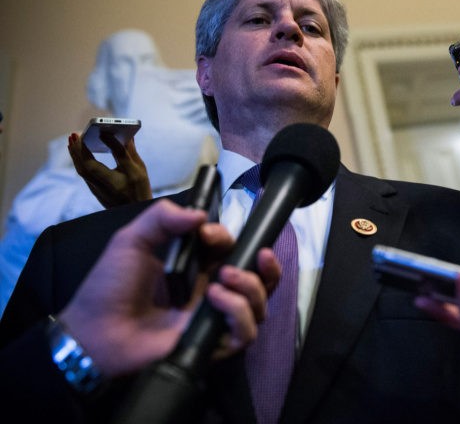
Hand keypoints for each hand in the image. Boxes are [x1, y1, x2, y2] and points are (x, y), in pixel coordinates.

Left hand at [58, 199, 280, 376]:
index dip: (228, 238)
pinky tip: (216, 301)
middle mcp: (213, 290)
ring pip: (259, 305)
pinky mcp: (211, 342)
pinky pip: (245, 334)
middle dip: (267, 265)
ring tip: (225, 279)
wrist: (94, 330)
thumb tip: (200, 215)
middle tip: (259, 255)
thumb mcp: (132, 240)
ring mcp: (213, 317)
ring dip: (252, 288)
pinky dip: (239, 313)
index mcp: (197, 265)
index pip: (232, 249)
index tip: (207, 235)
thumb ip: (161, 218)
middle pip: (259, 279)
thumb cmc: (110, 285)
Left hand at [68, 132, 151, 207]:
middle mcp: (108, 188)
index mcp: (123, 181)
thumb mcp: (139, 170)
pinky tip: (78, 152)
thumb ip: (129, 152)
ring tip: (72, 139)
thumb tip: (125, 134)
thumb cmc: (140, 189)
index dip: (105, 145)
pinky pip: (84, 174)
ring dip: (75, 154)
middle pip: (87, 167)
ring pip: (82, 171)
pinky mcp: (95, 192)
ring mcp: (99, 192)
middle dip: (79, 149)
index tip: (98, 132)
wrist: (135, 214)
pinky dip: (79, 161)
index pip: (109, 160)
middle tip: (73, 134)